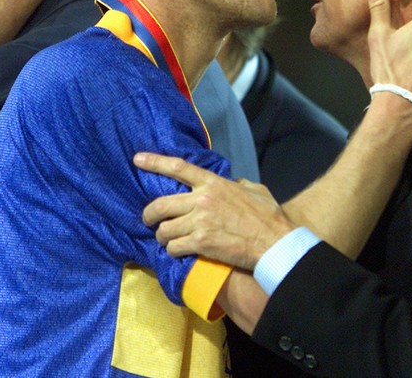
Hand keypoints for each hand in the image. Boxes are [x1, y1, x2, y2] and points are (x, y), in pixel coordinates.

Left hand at [135, 153, 294, 269]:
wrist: (273, 241)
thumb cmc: (267, 215)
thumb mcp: (255, 189)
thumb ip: (239, 184)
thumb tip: (234, 184)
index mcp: (214, 183)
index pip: (178, 168)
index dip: (155, 162)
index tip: (137, 159)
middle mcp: (202, 199)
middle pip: (160, 204)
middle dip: (149, 214)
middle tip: (149, 220)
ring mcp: (199, 222)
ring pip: (163, 229)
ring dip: (163, 237)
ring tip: (169, 240)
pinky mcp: (200, 243)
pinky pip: (173, 247)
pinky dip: (173, 251)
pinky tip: (180, 252)